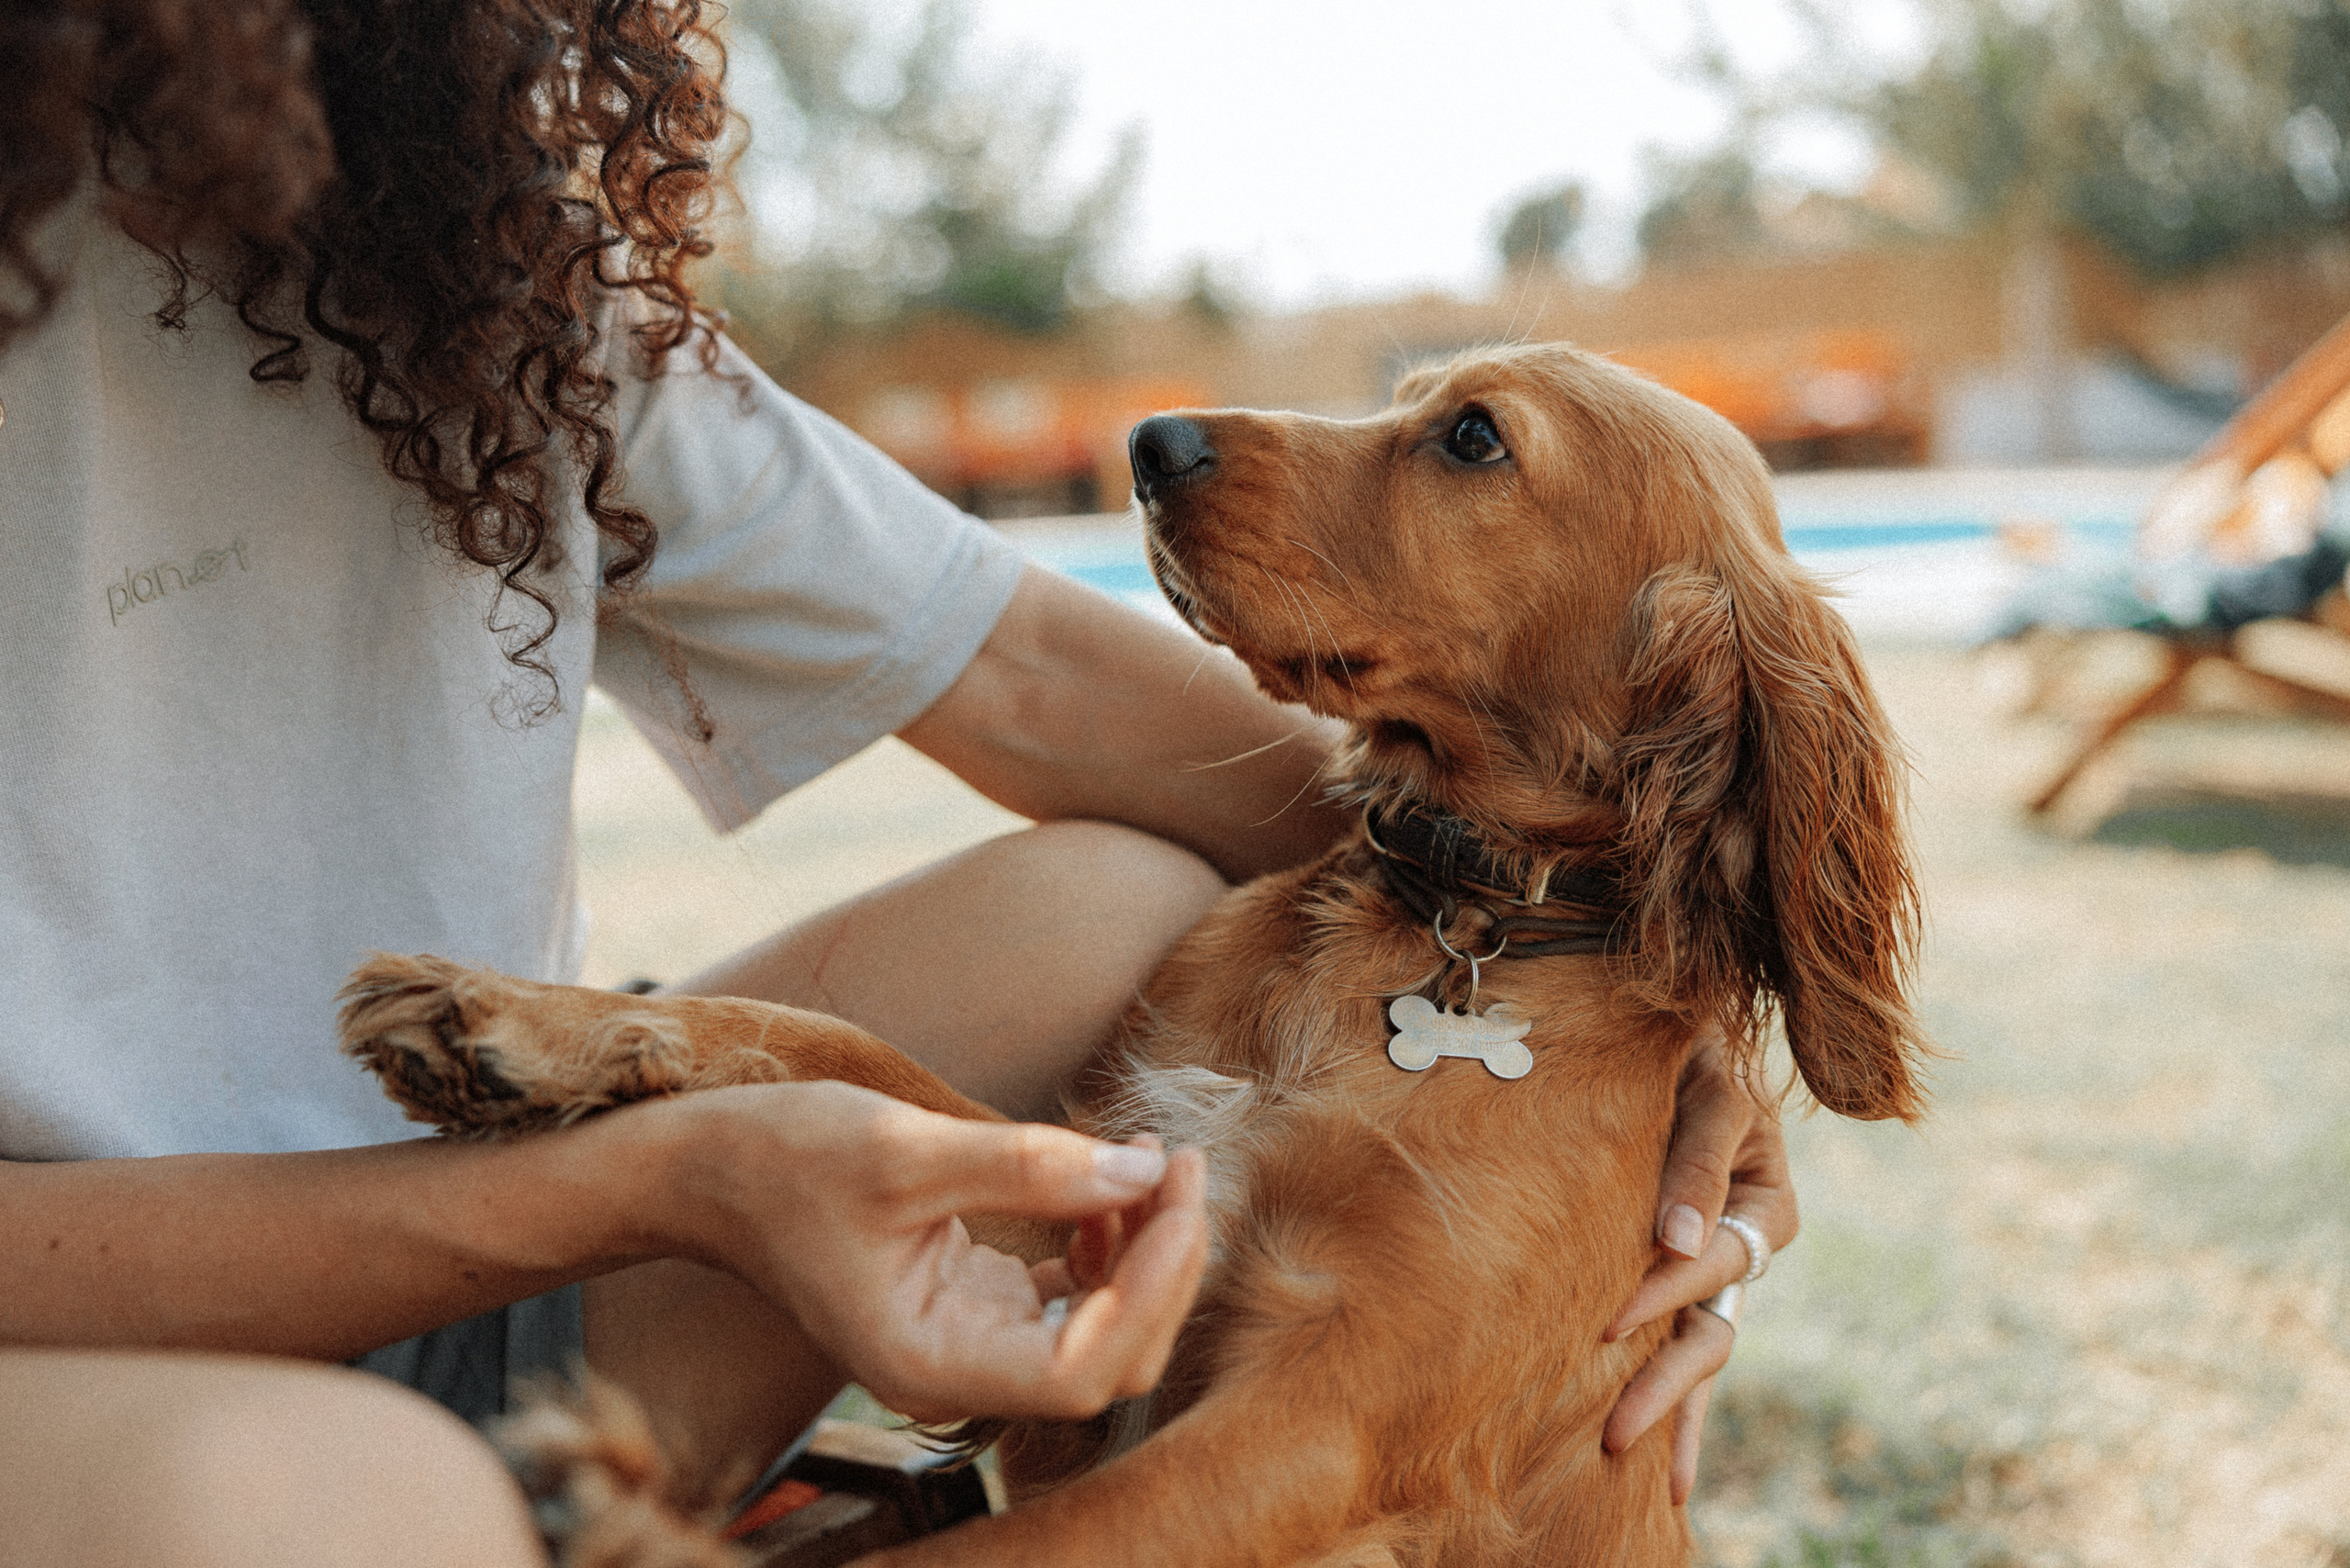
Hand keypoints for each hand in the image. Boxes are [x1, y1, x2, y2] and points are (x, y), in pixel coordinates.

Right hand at [643, 1081, 1208, 1423]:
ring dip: (1146, 1250)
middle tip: (1179, 1162)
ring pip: (1105, 1329)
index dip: (1150, 1290)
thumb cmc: (787, 1162)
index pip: (1081, 1372)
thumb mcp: (905, 1151)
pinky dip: (1110, 1243)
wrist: (714, 1168)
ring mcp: (971, 1341)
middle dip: (1164, 1265)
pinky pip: (1075, 1298)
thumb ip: (1028, 1168)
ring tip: (1150, 1160)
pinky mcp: (980, 1304)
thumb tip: (1138, 1172)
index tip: (1173, 1194)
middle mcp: (956, 1373)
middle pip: (1110, 1357)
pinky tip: (1108, 1184)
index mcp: (929, 1365)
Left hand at [1599, 1028, 1797, 1502]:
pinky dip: (1670, 1402)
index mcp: (1764, 1209)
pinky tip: (1660, 1470)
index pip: (1710, 1263)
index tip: (1606, 1323)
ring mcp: (1709, 1274)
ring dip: (1668, 1411)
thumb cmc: (1697, 1053)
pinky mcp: (1674, 1278)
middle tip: (1613, 1438)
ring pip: (1697, 1355)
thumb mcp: (1714, 1090)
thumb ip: (1700, 1159)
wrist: (1676, 1038)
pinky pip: (1674, 1344)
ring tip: (1631, 1468)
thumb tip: (1673, 1242)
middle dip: (1664, 1389)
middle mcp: (1741, 1253)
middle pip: (1709, 1334)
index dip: (1662, 1291)